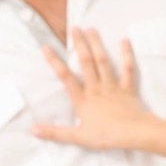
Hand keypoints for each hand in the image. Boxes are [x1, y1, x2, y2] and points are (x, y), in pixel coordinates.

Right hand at [33, 27, 157, 149]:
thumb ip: (55, 132)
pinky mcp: (128, 87)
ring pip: (104, 61)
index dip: (55, 62)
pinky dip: (126, 54)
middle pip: (86, 62)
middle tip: (75, 28)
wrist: (132, 133)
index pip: (65, 77)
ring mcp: (113, 85)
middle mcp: (97, 88)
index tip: (46, 47)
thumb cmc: (106, 136)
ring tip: (92, 29)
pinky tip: (124, 41)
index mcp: (83, 99)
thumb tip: (33, 129)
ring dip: (98, 44)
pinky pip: (127, 68)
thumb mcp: (77, 137)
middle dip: (79, 44)